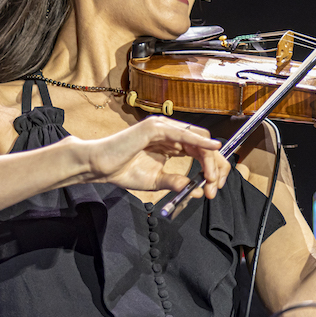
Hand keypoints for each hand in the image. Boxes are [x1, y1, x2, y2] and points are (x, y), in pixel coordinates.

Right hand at [77, 116, 230, 198]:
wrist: (100, 166)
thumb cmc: (123, 171)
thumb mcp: (156, 180)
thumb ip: (175, 182)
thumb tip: (197, 189)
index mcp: (170, 142)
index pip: (199, 149)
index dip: (211, 166)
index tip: (214, 186)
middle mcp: (169, 131)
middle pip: (203, 142)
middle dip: (215, 164)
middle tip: (215, 185)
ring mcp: (163, 127)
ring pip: (197, 138)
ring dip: (209, 159)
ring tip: (211, 177)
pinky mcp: (155, 127)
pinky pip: (184, 134)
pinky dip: (200, 142)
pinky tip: (212, 149)